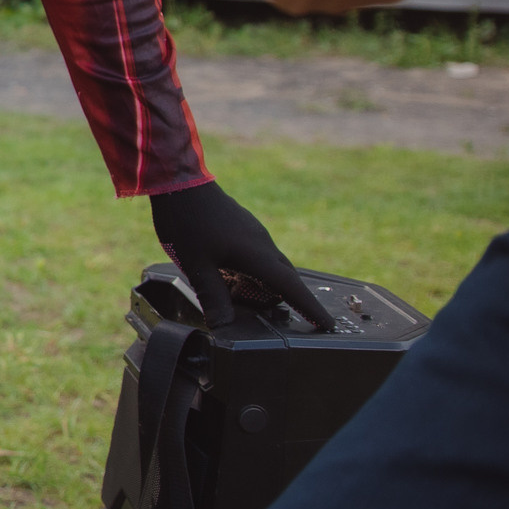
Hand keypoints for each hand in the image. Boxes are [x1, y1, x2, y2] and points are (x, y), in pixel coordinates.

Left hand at [150, 181, 334, 331]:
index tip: (328, 324)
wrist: (180, 182)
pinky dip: (253, 272)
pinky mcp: (245, 228)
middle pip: (283, 279)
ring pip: (269, 267)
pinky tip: (228, 275)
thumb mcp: (197, 265)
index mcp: (257, 255)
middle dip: (281, 300)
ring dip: (262, 285)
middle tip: (261, 315)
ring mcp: (255, 234)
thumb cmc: (188, 222)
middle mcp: (263, 244)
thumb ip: (213, 296)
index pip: (291, 287)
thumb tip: (224, 326)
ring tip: (237, 296)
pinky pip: (258, 256)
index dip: (310, 308)